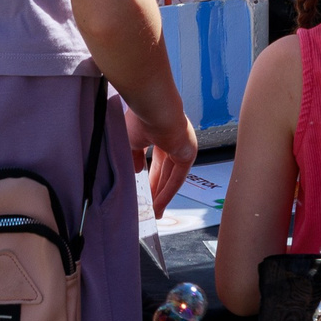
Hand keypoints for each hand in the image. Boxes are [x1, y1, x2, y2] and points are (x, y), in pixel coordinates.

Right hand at [128, 99, 197, 218]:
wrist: (153, 107)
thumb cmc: (140, 117)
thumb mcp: (132, 141)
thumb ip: (134, 157)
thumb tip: (135, 171)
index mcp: (160, 134)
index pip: (158, 162)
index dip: (151, 178)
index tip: (144, 192)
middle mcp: (174, 140)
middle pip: (165, 172)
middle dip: (157, 190)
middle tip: (150, 208)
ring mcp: (183, 147)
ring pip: (171, 177)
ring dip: (162, 196)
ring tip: (154, 213)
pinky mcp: (188, 153)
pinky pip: (177, 178)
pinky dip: (167, 193)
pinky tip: (158, 206)